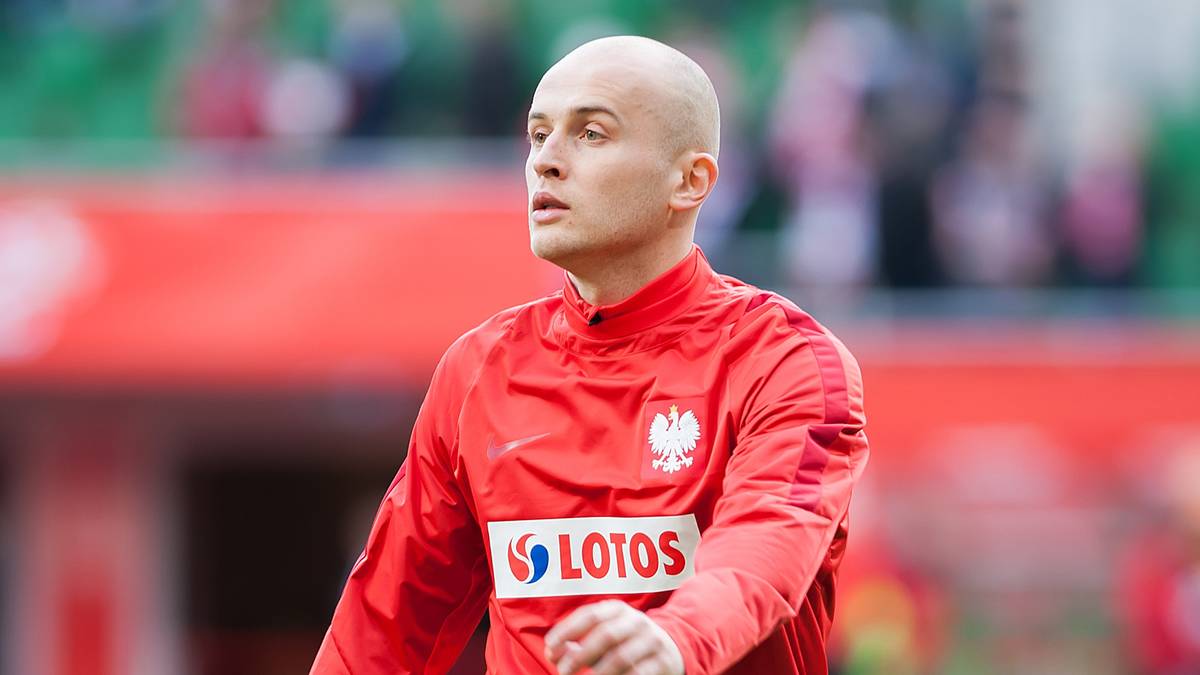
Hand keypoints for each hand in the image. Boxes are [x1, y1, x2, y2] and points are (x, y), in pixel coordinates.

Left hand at [544, 600, 683, 674]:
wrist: (671, 648)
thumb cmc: (625, 643)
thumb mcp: (603, 636)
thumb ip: (577, 644)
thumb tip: (552, 653)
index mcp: (617, 609)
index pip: (589, 615)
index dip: (567, 630)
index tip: (550, 647)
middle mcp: (636, 621)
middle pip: (605, 635)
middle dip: (580, 655)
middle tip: (563, 671)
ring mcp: (652, 640)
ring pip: (621, 656)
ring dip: (598, 672)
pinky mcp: (663, 661)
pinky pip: (638, 673)